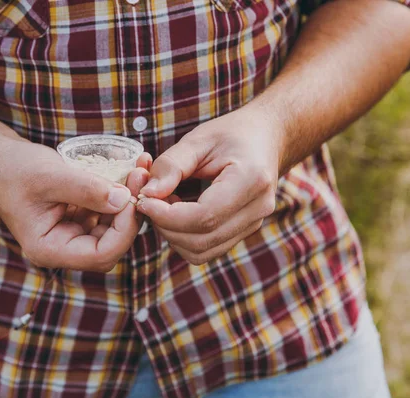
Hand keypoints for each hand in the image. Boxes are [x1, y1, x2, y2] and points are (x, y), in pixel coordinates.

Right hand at [0, 136, 150, 271]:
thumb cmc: (14, 169)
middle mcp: (63, 248)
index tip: (133, 196)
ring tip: (139, 170)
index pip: (101, 255)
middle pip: (112, 244)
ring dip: (129, 200)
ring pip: (113, 227)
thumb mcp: (51, 177)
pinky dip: (119, 193)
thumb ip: (88, 190)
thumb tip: (125, 200)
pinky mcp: (78, 217)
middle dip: (131, 213)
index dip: (124, 230)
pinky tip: (129, 171)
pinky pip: (106, 211)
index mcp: (50, 250)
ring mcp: (72, 233)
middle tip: (141, 177)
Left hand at [138, 107, 282, 264]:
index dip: (167, 216)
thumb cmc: (232, 133)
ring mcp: (254, 224)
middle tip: (148, 201)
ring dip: (173, 235)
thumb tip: (147, 193)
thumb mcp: (198, 139)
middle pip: (201, 240)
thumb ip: (171, 166)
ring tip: (164, 205)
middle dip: (165, 227)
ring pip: (202, 252)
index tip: (143, 200)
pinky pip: (207, 249)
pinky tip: (177, 213)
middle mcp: (258, 209)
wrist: (266, 138)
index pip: (204, 216)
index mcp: (251, 180)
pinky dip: (184, 237)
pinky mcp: (243, 232)